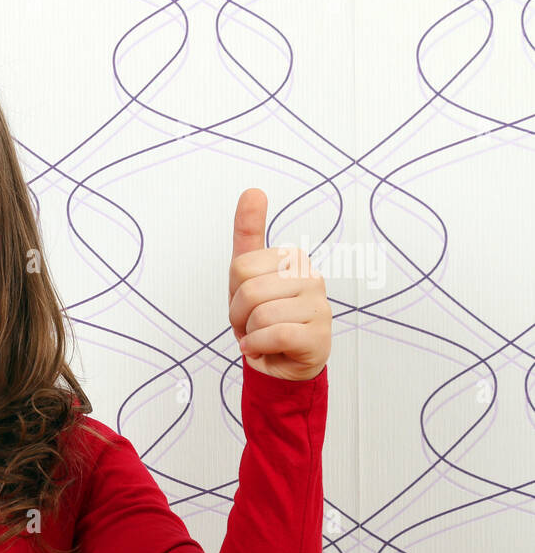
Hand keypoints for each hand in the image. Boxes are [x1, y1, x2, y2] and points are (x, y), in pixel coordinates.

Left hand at [229, 188, 331, 381]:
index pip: (240, 267)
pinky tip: (263, 349)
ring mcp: (319, 304)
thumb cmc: (264, 318)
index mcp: (292, 257)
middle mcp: (310, 275)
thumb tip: (253, 191)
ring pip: (260, 314)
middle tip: (252, 325)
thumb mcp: (246, 277)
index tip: (246, 302)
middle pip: (248, 291)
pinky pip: (275, 334)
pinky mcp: (319, 333)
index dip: (233, 292)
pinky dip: (259, 346)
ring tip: (262, 336)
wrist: (281, 362)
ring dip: (249, 334)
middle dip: (239, 316)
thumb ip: (248, 232)